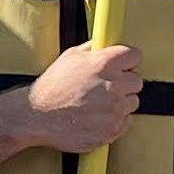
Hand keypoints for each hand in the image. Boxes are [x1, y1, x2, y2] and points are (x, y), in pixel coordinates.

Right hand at [23, 42, 141, 152]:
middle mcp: (113, 86)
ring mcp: (114, 110)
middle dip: (124, 82)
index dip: (129, 60)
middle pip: (137, 81)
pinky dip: (115, 120)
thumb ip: (93, 49)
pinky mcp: (112, 129)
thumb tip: (106, 43)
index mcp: (104, 64)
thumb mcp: (70, 57)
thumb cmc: (51, 88)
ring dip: (120, 102)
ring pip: (132, 102)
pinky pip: (126, 122)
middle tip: (107, 86)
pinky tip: (98, 116)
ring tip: (99, 103)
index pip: (135, 56)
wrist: (37, 116)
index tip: (124, 65)